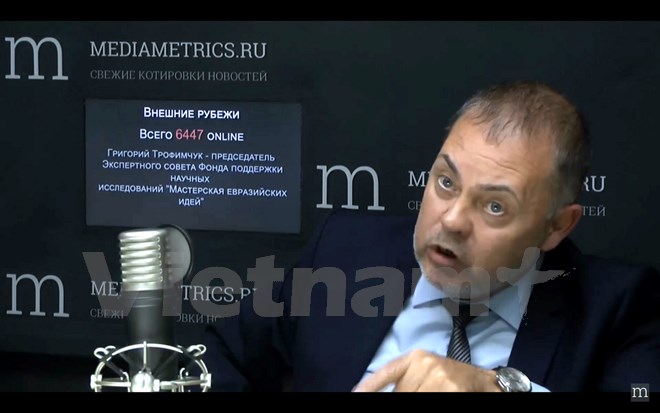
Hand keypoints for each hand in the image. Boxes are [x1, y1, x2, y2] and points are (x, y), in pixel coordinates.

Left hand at [353, 349, 501, 391]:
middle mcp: (425, 363)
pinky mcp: (452, 390)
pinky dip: (426, 398)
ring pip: (413, 396)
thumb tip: (382, 392)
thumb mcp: (425, 372)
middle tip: (417, 391)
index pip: (387, 372)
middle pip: (401, 392)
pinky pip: (429, 398)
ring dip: (417, 398)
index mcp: (415, 357)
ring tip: (432, 392)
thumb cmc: (451, 378)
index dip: (369, 386)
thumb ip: (405, 381)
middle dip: (403, 397)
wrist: (484, 381)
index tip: (356, 393)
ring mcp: (439, 378)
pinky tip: (433, 394)